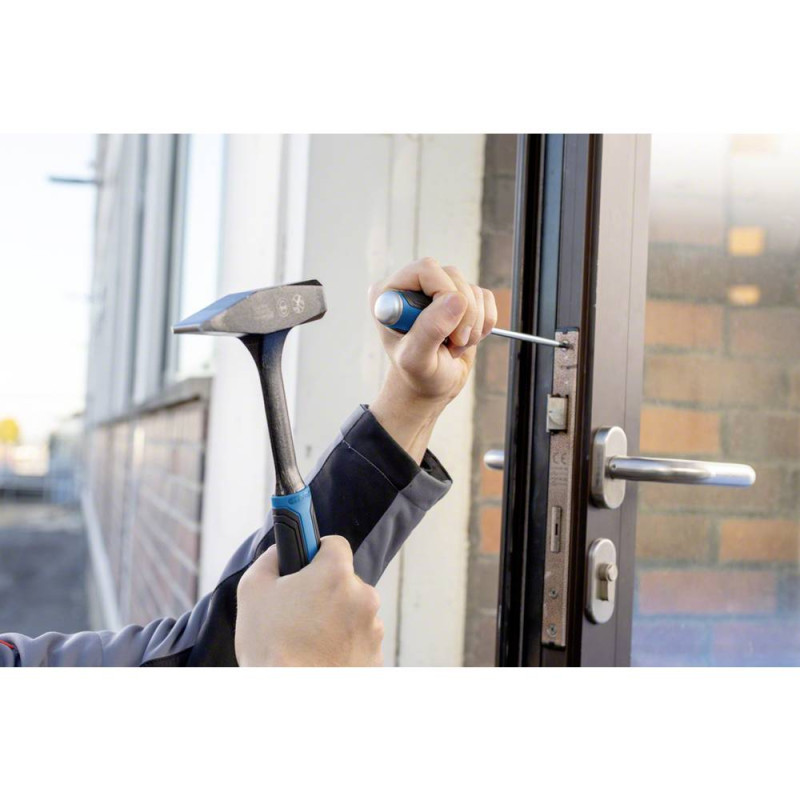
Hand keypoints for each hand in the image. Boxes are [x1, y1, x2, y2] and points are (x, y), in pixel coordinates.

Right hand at [235, 536, 383, 666]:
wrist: (291, 700)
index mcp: (336, 574)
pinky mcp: (376, 658)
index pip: (334, 544)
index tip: (306, 565)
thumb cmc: (270, 647)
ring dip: (335, 621)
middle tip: (298, 613)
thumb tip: (280, 550)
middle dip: (325, 592)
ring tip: (306, 643)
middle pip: (344, 582)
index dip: (316, 553)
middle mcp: (363, 596)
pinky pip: (358, 642)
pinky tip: (320, 659)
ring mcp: (373, 629)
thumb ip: (270, 559)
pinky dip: (343, 647)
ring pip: (352, 613)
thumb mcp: (253, 590)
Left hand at [368, 257, 496, 461]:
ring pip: (470, 289)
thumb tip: (456, 299)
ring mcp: (437, 291)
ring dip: (472, 322)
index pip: (426, 269)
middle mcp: (411, 287)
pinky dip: (484, 321)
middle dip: (462, 313)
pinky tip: (467, 339)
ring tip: (455, 345)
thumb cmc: (417, 376)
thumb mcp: (417, 360)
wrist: (431, 387)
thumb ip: (430, 329)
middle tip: (454, 343)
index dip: (444, 293)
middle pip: (453, 276)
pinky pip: (485, 297)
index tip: (447, 329)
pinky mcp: (459, 300)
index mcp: (389, 293)